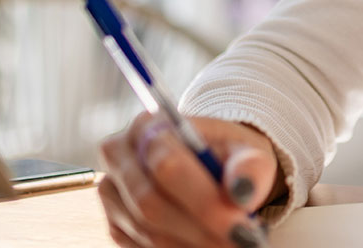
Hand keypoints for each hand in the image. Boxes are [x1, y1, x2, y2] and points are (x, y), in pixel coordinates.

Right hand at [98, 112, 285, 246]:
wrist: (211, 166)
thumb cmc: (228, 155)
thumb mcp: (248, 151)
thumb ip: (249, 166)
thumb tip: (243, 193)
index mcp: (150, 126)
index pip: (168, 166)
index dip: (203, 201)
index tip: (239, 226)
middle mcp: (121, 156)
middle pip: (151, 204)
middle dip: (200, 230)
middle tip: (241, 243)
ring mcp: (113, 193)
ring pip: (147, 232)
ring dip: (192, 245)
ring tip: (232, 245)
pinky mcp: (116, 223)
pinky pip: (143, 247)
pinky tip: (209, 245)